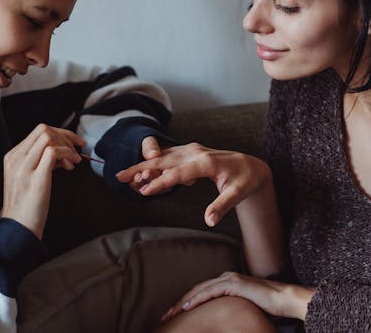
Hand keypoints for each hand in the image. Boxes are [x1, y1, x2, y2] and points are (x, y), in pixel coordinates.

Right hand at [1, 124, 85, 238]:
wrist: (18, 230)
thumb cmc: (27, 207)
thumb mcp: (29, 178)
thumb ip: (40, 161)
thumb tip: (62, 150)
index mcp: (13, 157)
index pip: (38, 131)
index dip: (60, 134)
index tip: (72, 144)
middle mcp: (15, 159)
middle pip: (43, 129)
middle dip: (65, 136)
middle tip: (77, 150)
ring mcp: (24, 168)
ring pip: (47, 137)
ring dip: (67, 145)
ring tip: (74, 161)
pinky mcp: (35, 178)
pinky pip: (53, 152)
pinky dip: (67, 154)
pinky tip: (71, 165)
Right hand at [116, 143, 270, 225]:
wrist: (251, 166)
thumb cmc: (245, 180)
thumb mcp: (237, 194)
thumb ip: (222, 206)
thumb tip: (209, 221)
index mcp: (205, 162)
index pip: (177, 173)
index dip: (160, 182)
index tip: (143, 192)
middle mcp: (195, 152)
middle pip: (163, 160)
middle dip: (141, 168)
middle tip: (120, 177)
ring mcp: (191, 150)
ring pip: (162, 157)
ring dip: (143, 166)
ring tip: (124, 177)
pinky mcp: (189, 152)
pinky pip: (167, 157)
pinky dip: (152, 164)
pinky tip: (141, 173)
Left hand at [161, 271, 314, 321]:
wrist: (285, 299)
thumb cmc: (268, 306)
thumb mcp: (244, 308)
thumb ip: (231, 309)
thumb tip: (221, 321)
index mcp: (227, 283)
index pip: (201, 293)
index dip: (186, 302)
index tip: (174, 315)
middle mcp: (226, 278)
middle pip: (196, 290)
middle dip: (179, 303)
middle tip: (165, 315)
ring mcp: (229, 280)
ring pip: (199, 290)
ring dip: (183, 302)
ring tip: (170, 313)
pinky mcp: (234, 284)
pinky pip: (210, 292)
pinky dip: (196, 299)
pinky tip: (186, 307)